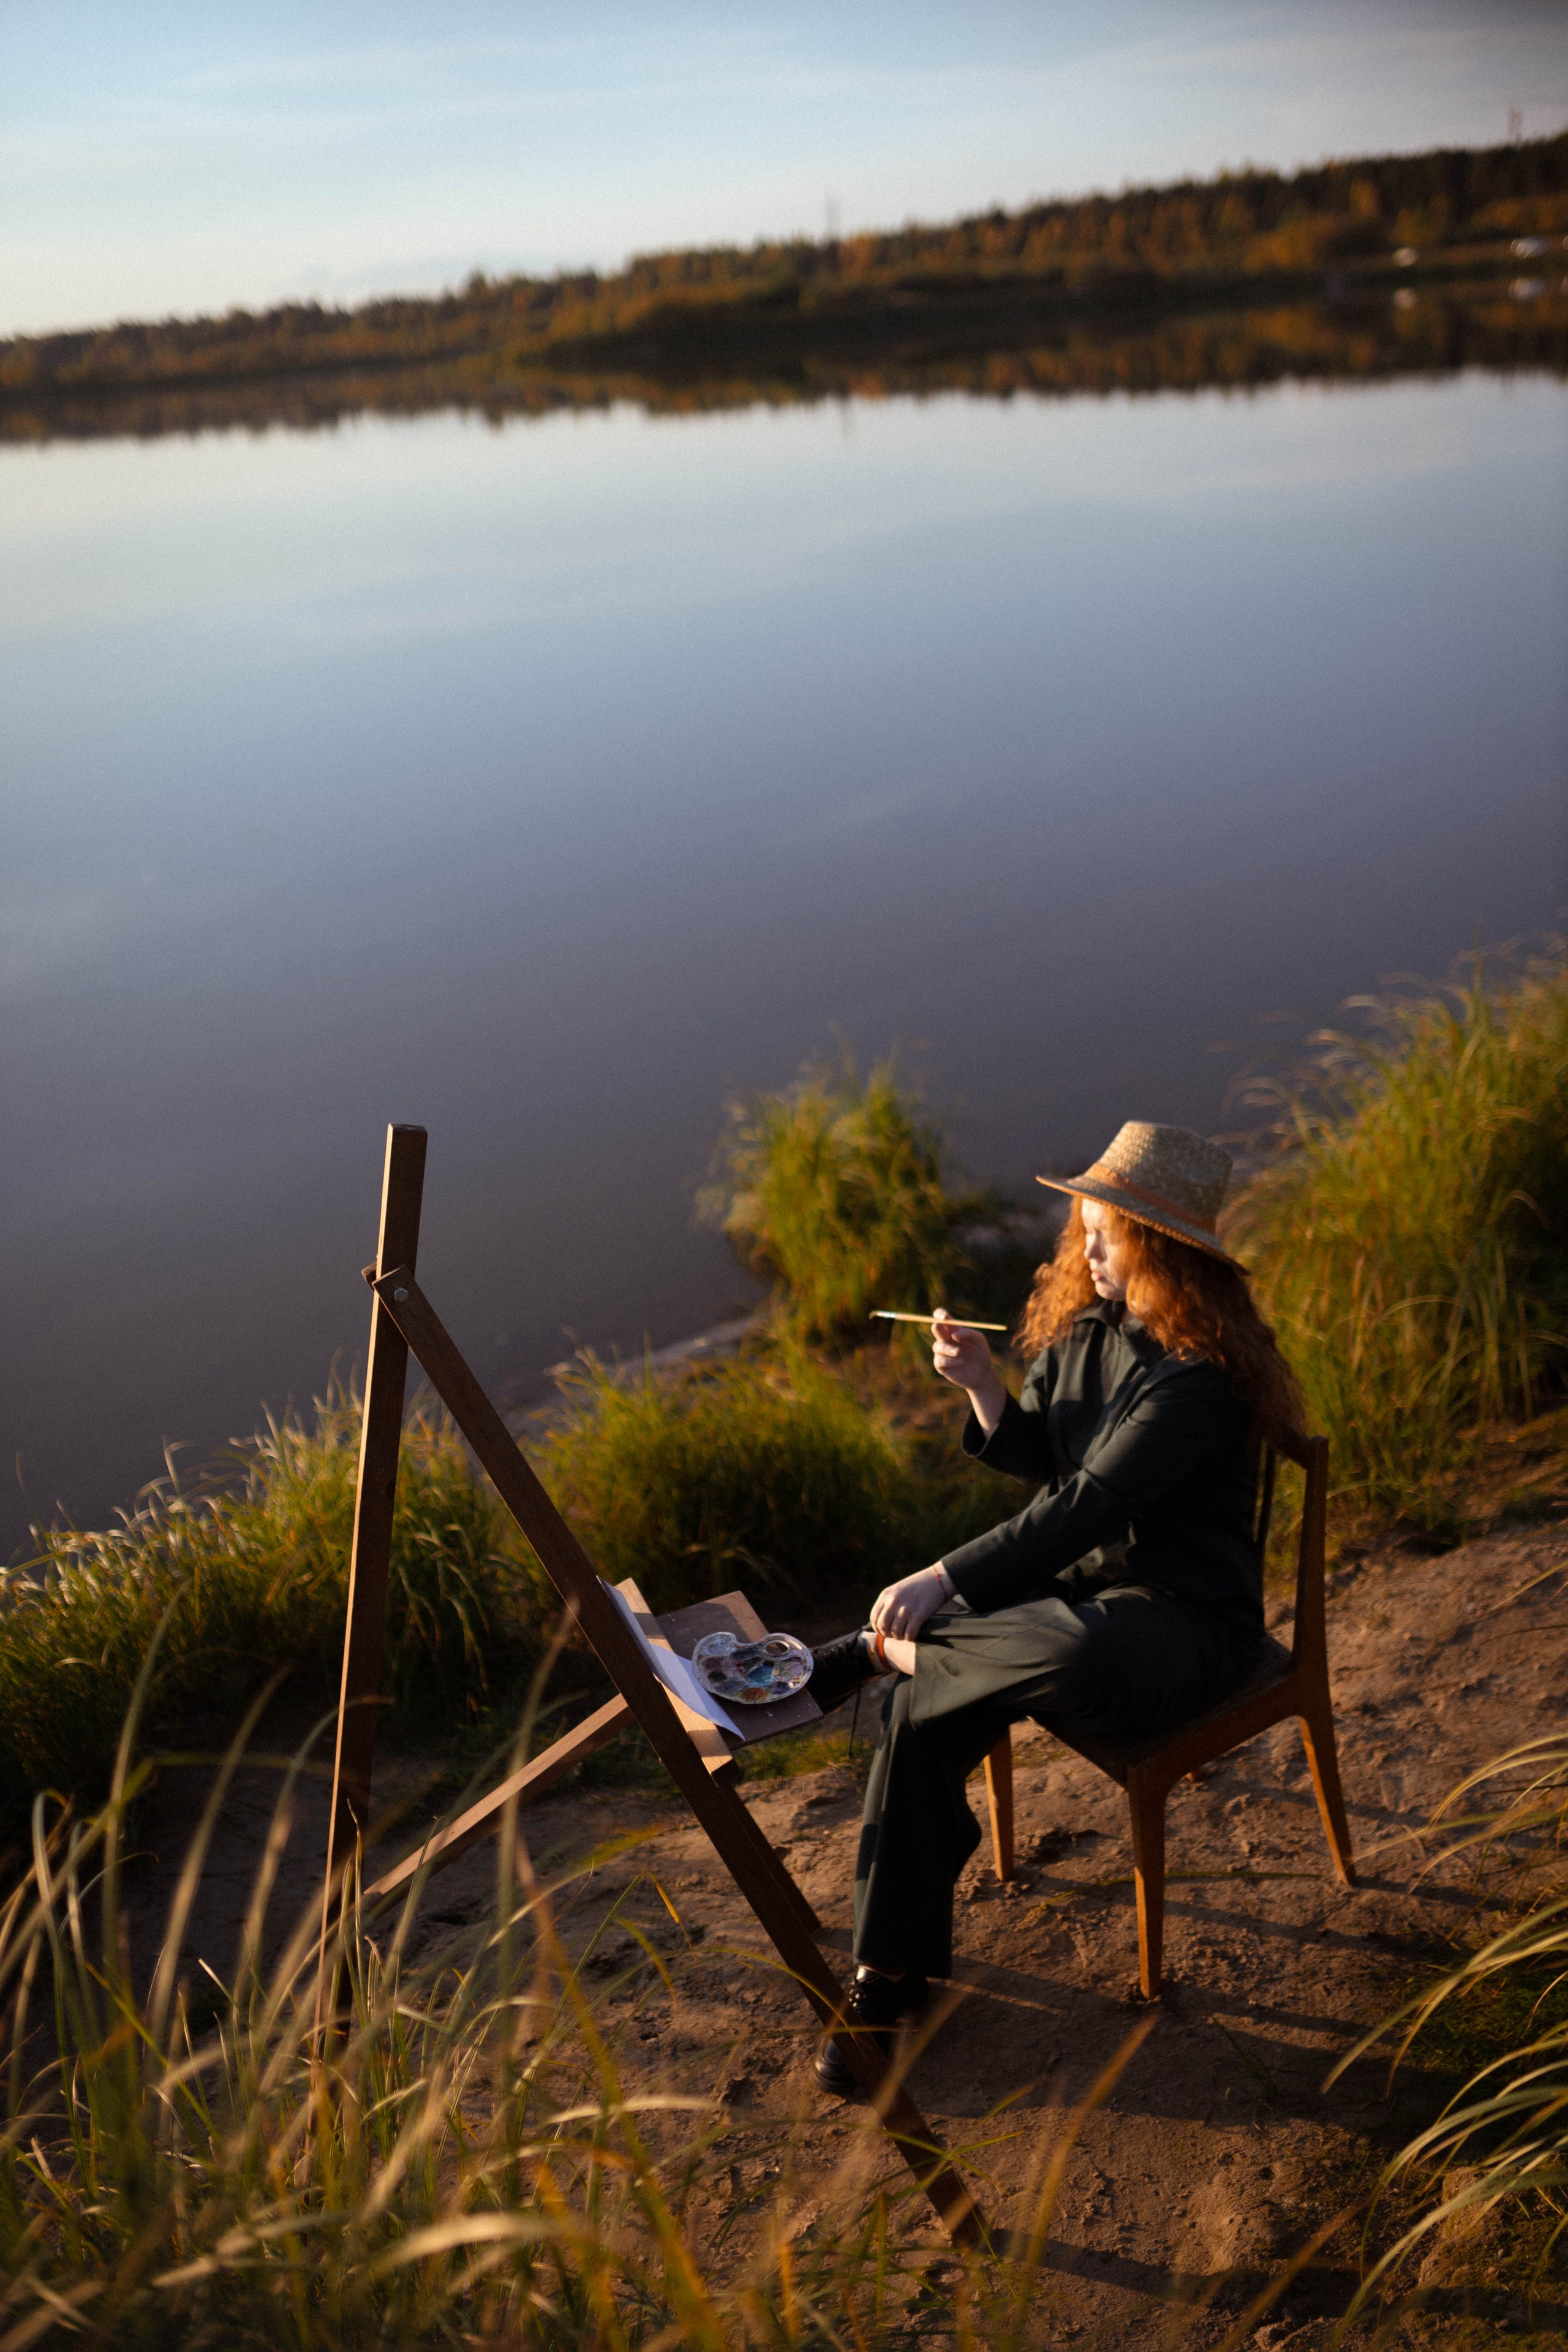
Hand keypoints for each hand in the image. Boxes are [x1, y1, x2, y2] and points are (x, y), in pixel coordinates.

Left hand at [869, 1565, 949, 1640]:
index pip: (874, 1617)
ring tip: (904, 1635)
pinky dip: (910, 1638)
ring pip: (895, 1632)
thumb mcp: (897, 1590)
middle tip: (894, 1635)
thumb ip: (888, 1603)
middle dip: (887, 1634)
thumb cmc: (917, 1586)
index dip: (877, 1629)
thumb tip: (881, 1624)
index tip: (883, 1632)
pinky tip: (912, 1635)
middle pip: (883, 1626)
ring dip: (899, 1637)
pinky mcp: (919, 1615)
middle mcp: (894, 1601)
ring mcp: (906, 1609)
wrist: (937, 1579)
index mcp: (886, 1595)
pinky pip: (909, 1634)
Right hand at [931, 1310, 1007, 1433]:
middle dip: (937, 1327)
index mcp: (953, 1330)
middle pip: (936, 1329)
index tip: (943, 1316)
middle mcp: (946, 1340)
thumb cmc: (980, 1353)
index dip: (940, 1314)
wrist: (982, 1374)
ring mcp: (942, 1353)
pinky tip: (960, 1361)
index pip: (943, 1318)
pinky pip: (940, 1360)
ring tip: (959, 1352)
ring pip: (937, 1346)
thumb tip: (954, 1335)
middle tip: (939, 1326)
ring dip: (948, 1348)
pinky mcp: (941, 1366)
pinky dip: (950, 1360)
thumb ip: (968, 1333)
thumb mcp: (978, 1340)